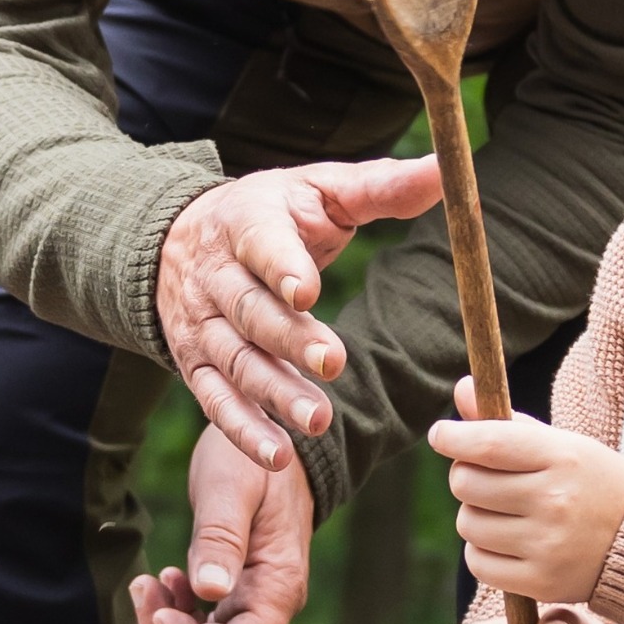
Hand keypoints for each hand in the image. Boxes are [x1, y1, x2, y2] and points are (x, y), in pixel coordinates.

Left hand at [133, 436, 312, 623]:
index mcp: (278, 588)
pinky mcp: (238, 597)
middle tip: (145, 588)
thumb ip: (221, 538)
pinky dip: (179, 616)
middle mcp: (272, 607)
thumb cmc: (256, 458)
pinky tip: (168, 581)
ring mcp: (255, 605)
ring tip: (152, 582)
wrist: (276, 441)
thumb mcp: (233, 486)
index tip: (160, 611)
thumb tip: (208, 591)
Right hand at [156, 158, 449, 466]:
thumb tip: (445, 170)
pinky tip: (278, 453)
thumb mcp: (320, 189)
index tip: (307, 290)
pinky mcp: (195, 365)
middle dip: (289, 339)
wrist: (179, 238)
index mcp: (247, 223)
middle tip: (332, 363)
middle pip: (250, 311)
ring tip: (316, 420)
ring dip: (273, 393)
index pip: (261, 244)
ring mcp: (202, 325)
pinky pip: (215, 401)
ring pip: (235, 361)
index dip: (282, 267)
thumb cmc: (273, 213)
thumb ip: (380, 186)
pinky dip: (243, 430)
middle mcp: (216, 276)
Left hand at [429, 388, 623, 605]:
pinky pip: (478, 563)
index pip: (487, 444)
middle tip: (485, 479)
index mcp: (562, 457)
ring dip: (475, 516)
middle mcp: (554, 500)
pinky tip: (507, 542)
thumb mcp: (561, 444)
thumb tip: (463, 387)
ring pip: (468, 525)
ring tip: (503, 513)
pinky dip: (483, 552)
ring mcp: (548, 544)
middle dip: (466, 477)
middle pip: (467, 484)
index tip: (442, 435)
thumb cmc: (591, 482)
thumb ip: (508, 421)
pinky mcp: (541, 581)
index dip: (453, 437)